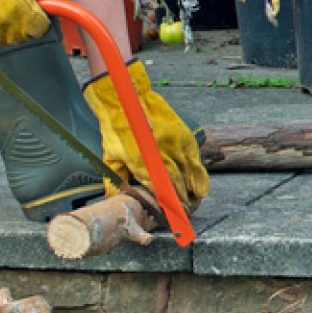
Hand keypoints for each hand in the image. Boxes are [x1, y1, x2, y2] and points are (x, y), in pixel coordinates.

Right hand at [0, 0, 52, 47]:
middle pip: (23, 35)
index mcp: (28, 19)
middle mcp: (13, 34)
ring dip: (1, 28)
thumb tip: (49, 3)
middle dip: (20, 23)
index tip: (33, 14)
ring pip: (3, 38)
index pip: (41, 29)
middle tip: (8, 7)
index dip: (38, 19)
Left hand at [82, 60, 209, 208]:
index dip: (168, 204)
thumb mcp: (109, 155)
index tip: (173, 215)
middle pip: (177, 182)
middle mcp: (160, 153)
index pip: (159, 189)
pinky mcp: (181, 133)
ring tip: (196, 200)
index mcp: (140, 161)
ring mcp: (173, 142)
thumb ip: (114, 180)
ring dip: (194, 189)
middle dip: (183, 200)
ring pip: (189, 171)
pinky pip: (195, 156)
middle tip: (186, 211)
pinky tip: (201, 185)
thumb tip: (113, 200)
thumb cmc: (116, 128)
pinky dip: (199, 172)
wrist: (127, 98)